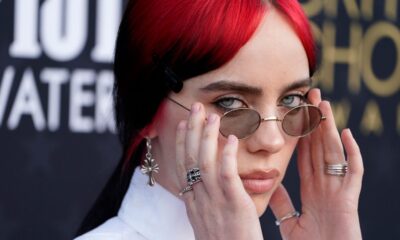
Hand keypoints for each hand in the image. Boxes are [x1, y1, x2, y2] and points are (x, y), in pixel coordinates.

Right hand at [175, 103, 263, 239]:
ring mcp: (214, 200)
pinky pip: (227, 174)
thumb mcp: (206, 223)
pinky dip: (227, 154)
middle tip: (195, 107)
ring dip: (207, 136)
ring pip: (205, 161)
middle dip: (192, 130)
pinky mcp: (233, 203)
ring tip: (211, 115)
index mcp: (192, 202)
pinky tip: (231, 138)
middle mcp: (199, 198)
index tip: (182, 124)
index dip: (181, 143)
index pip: (182, 166)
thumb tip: (205, 188)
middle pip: (190, 158)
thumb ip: (204, 203)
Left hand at [269, 88, 363, 239]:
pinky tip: (346, 134)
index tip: (294, 115)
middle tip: (310, 97)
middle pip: (320, 148)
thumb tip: (269, 184)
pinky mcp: (349, 200)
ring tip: (323, 105)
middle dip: (315, 123)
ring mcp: (338, 191)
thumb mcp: (290, 222)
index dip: (301, 135)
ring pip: (334, 153)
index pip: (305, 155)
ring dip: (329, 129)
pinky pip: (353, 173)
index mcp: (312, 191)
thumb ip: (283, 203)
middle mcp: (326, 186)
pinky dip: (352, 154)